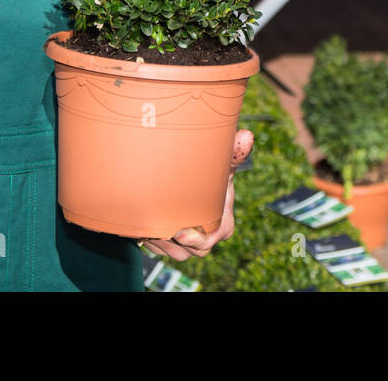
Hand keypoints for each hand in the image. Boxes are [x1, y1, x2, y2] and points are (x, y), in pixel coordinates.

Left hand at [141, 129, 252, 261]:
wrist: (200, 186)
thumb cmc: (215, 177)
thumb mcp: (224, 166)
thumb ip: (234, 154)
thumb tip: (246, 136)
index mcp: (221, 227)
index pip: (206, 242)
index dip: (193, 240)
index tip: (179, 233)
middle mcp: (205, 242)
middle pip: (185, 250)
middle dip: (169, 240)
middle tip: (154, 227)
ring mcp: (187, 246)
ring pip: (168, 251)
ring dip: (156, 238)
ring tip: (145, 221)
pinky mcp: (171, 246)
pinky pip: (157, 249)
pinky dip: (148, 238)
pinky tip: (142, 221)